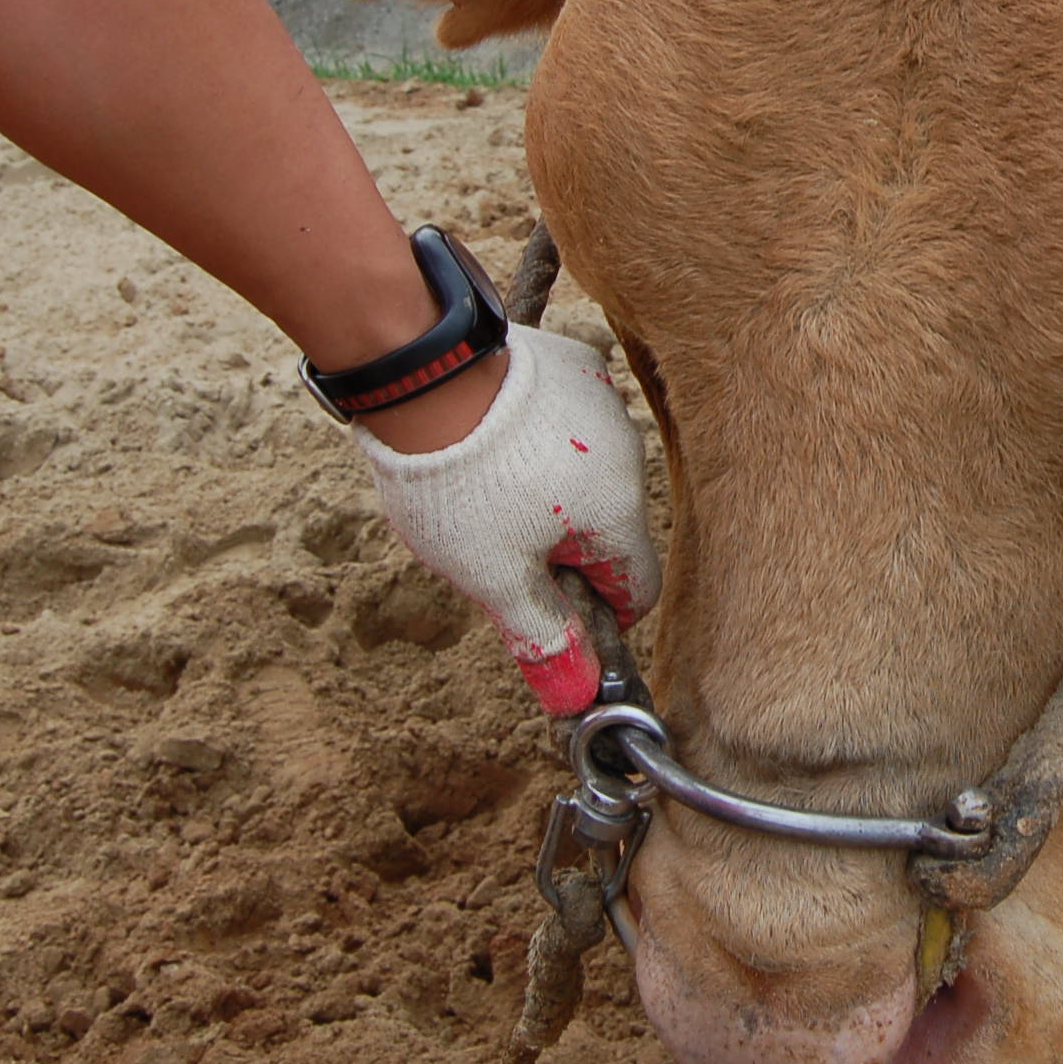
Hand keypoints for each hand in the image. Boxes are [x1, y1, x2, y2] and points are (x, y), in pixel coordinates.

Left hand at [352, 321, 659, 711]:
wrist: (426, 377)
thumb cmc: (461, 485)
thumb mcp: (494, 577)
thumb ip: (543, 636)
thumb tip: (575, 698)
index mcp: (618, 515)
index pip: (636, 590)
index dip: (593, 612)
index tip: (547, 604)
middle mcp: (628, 456)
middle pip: (607, 530)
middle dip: (561, 547)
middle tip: (497, 542)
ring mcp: (604, 403)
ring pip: (587, 473)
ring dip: (550, 490)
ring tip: (483, 483)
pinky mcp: (574, 365)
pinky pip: (570, 418)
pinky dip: (540, 435)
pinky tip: (491, 434)